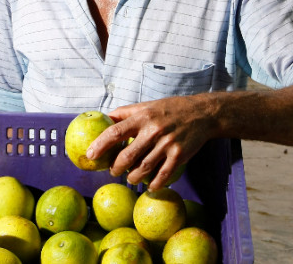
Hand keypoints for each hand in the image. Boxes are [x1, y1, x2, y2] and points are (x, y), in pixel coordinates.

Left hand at [86, 94, 214, 190]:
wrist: (202, 113)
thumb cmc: (169, 109)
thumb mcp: (146, 106)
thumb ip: (124, 113)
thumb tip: (102, 120)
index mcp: (142, 117)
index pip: (115, 131)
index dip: (100, 145)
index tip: (91, 155)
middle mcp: (154, 130)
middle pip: (127, 156)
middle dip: (116, 168)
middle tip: (113, 171)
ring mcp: (167, 144)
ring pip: (143, 168)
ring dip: (132, 178)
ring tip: (130, 178)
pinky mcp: (180, 156)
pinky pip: (163, 175)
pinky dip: (153, 184)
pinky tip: (149, 186)